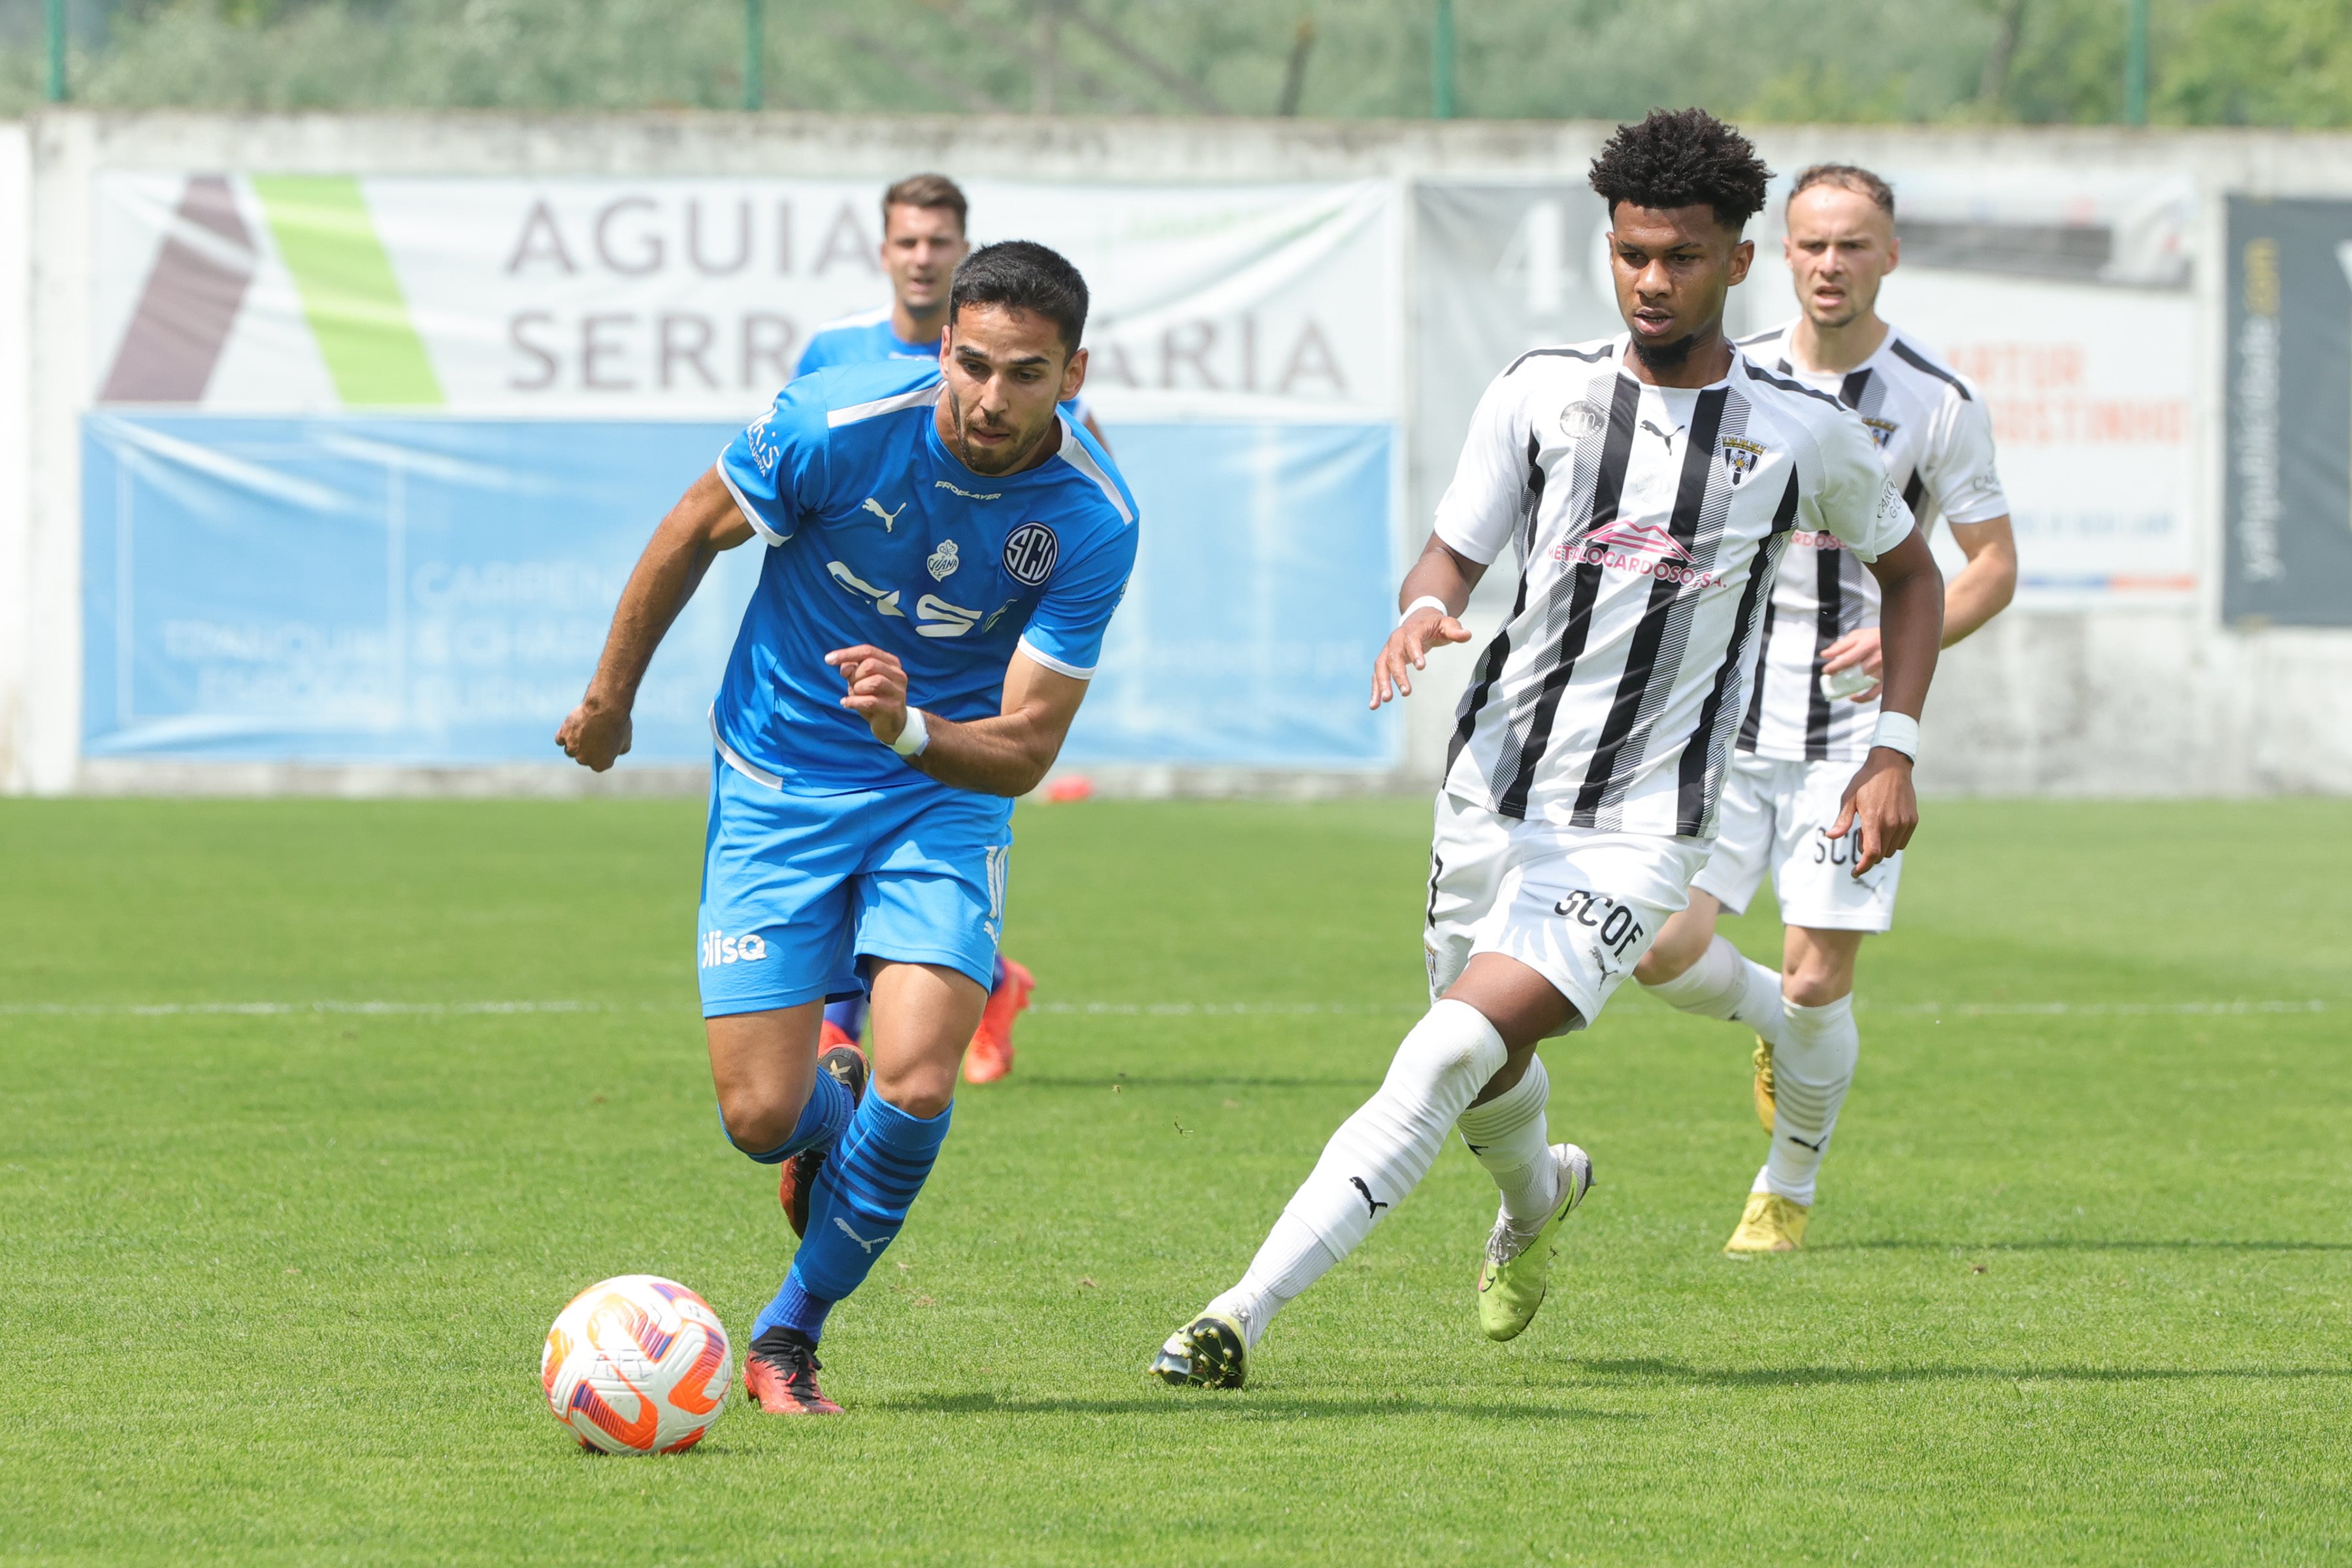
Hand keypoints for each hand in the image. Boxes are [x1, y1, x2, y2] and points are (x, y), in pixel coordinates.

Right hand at [556, 692, 632, 771]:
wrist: (606, 708)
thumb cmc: (618, 724)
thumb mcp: (626, 741)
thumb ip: (619, 750)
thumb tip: (615, 751)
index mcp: (600, 765)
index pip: (599, 763)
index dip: (603, 752)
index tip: (607, 741)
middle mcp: (584, 760)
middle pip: (583, 757)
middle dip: (589, 748)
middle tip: (597, 733)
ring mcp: (572, 748)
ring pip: (570, 750)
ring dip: (576, 742)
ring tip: (586, 729)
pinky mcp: (563, 735)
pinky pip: (560, 739)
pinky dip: (565, 735)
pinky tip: (573, 728)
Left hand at [826, 644, 909, 744]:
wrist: (891, 724)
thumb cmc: (874, 698)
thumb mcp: (861, 681)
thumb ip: (852, 670)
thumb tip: (844, 668)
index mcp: (891, 663)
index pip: (868, 651)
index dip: (847, 653)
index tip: (828, 659)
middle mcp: (898, 675)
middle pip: (870, 665)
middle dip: (854, 675)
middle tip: (850, 686)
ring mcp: (898, 692)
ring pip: (874, 681)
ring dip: (857, 688)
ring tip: (854, 695)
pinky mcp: (893, 708)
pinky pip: (870, 701)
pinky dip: (853, 702)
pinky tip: (846, 703)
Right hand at [1371, 607, 1471, 708]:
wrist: (1417, 620)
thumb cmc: (1434, 625)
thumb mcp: (1447, 624)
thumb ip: (1455, 631)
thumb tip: (1467, 635)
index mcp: (1412, 630)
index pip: (1411, 640)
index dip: (1415, 652)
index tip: (1421, 667)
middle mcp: (1396, 639)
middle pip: (1393, 656)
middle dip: (1398, 674)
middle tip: (1406, 692)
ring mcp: (1388, 650)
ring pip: (1381, 667)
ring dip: (1382, 683)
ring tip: (1386, 700)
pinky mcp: (1385, 660)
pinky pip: (1378, 675)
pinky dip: (1375, 689)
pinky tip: (1375, 705)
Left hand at [1822, 626, 1883, 703]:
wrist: (1902, 641)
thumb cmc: (1877, 637)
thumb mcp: (1859, 635)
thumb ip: (1842, 644)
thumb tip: (1825, 654)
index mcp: (1868, 644)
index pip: (1847, 659)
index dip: (1834, 666)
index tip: (1826, 670)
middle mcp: (1876, 658)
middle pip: (1853, 672)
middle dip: (1838, 676)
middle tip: (1831, 677)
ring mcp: (1883, 671)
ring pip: (1862, 684)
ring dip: (1847, 686)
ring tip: (1839, 684)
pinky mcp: (1887, 681)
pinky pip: (1872, 694)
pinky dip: (1861, 698)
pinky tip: (1852, 696)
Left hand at [1830, 748, 1917, 876]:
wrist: (1891, 766)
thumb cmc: (1866, 781)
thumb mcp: (1849, 798)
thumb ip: (1843, 820)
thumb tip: (1831, 836)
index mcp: (1874, 819)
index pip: (1872, 853)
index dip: (1863, 867)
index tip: (1855, 872)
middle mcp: (1891, 823)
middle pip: (1880, 854)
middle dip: (1868, 853)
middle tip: (1859, 835)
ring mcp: (1904, 822)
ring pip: (1892, 850)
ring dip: (1881, 847)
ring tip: (1872, 827)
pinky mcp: (1912, 820)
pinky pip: (1902, 842)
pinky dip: (1892, 841)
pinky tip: (1885, 826)